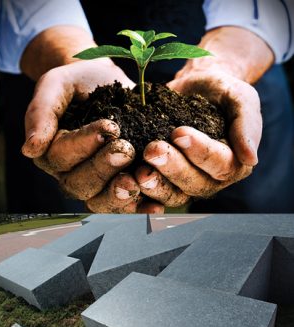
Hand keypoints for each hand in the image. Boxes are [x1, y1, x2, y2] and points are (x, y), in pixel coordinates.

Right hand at [22, 59, 136, 204]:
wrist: (102, 81)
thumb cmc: (75, 82)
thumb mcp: (54, 86)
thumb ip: (40, 114)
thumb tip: (30, 149)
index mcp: (49, 152)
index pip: (61, 157)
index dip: (85, 145)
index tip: (109, 126)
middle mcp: (68, 173)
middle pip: (80, 184)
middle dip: (103, 169)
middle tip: (126, 149)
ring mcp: (94, 183)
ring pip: (100, 201)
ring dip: (120, 194)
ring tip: (139, 178)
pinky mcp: (119, 183)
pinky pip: (126, 205)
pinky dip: (140, 208)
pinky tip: (155, 205)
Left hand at [137, 70, 259, 200]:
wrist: (193, 88)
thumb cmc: (221, 92)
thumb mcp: (239, 98)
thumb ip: (246, 124)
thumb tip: (251, 158)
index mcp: (234, 163)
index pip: (220, 165)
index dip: (200, 151)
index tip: (179, 132)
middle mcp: (209, 180)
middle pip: (192, 183)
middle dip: (172, 167)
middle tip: (152, 149)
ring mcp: (183, 183)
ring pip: (170, 193)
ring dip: (153, 183)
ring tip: (137, 170)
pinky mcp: (159, 180)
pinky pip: (147, 191)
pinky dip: (134, 187)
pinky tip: (121, 177)